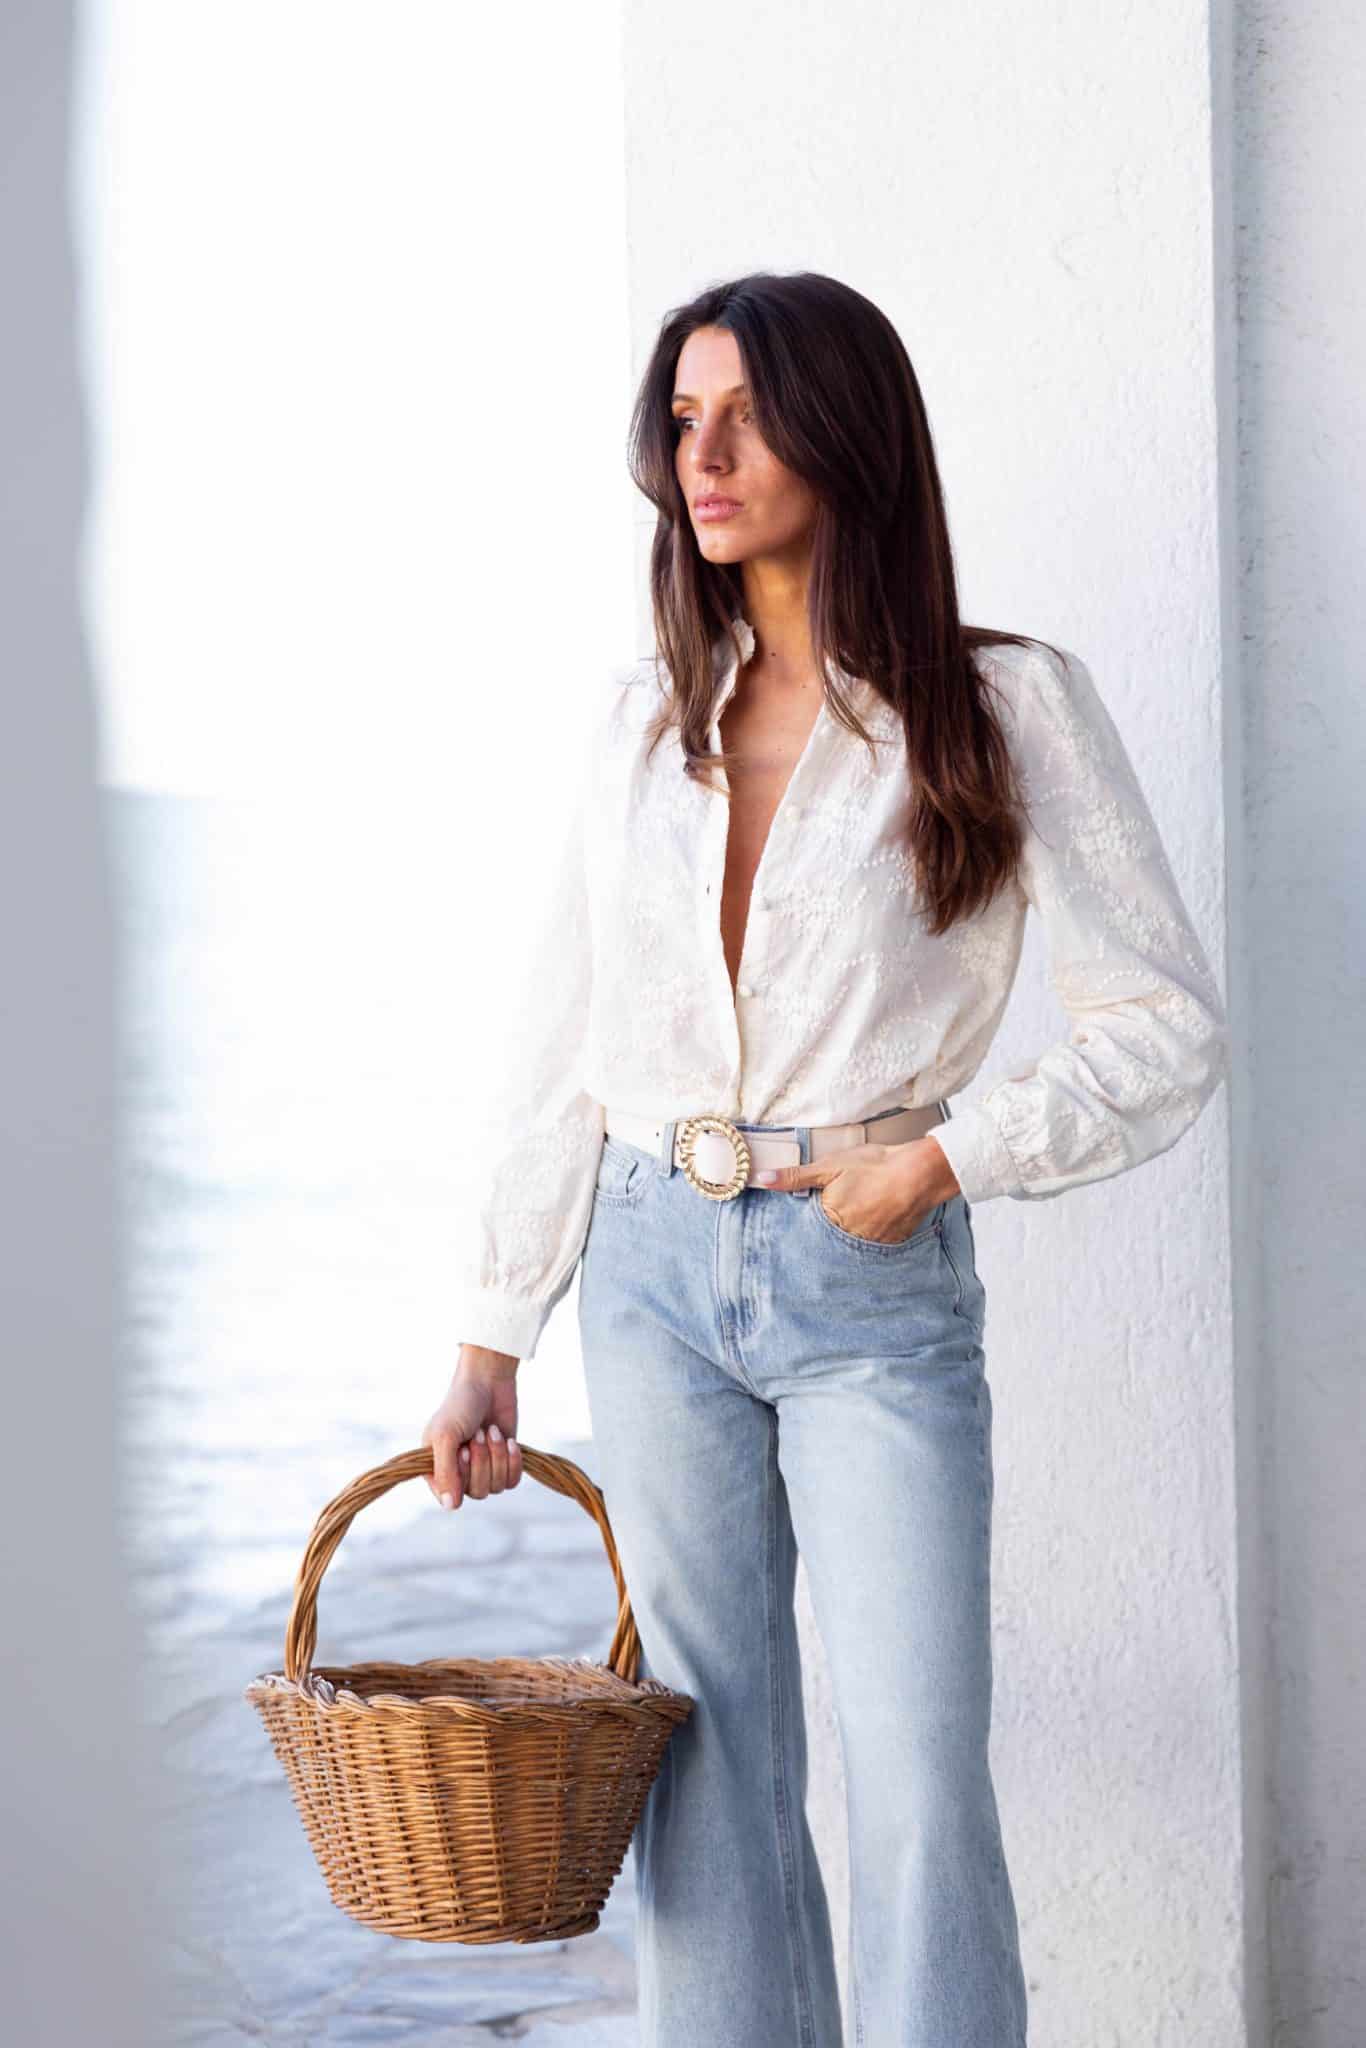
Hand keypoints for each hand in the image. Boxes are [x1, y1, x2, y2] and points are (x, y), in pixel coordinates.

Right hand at [421, 1346, 523, 1510]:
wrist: (488, 1381)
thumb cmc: (460, 1405)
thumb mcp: (445, 1436)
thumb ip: (445, 1471)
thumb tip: (450, 1506)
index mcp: (435, 1469)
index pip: (449, 1498)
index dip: (461, 1476)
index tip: (462, 1450)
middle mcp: (458, 1473)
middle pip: (476, 1492)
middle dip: (482, 1461)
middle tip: (478, 1432)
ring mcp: (482, 1469)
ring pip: (496, 1487)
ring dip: (497, 1457)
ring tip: (491, 1430)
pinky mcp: (503, 1463)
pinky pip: (512, 1481)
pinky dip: (513, 1462)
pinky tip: (510, 1441)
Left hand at [754, 1133, 961, 1245]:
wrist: (920, 1173)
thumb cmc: (874, 1166)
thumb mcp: (830, 1166)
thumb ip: (795, 1176)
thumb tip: (762, 1179)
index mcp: (829, 1220)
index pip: (808, 1229)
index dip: (808, 1220)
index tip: (810, 1213)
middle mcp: (848, 1239)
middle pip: (830, 1239)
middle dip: (828, 1231)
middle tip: (842, 1210)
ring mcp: (871, 1245)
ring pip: (851, 1243)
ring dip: (850, 1234)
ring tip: (859, 1213)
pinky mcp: (890, 1244)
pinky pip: (874, 1245)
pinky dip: (871, 1234)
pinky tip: (876, 1218)